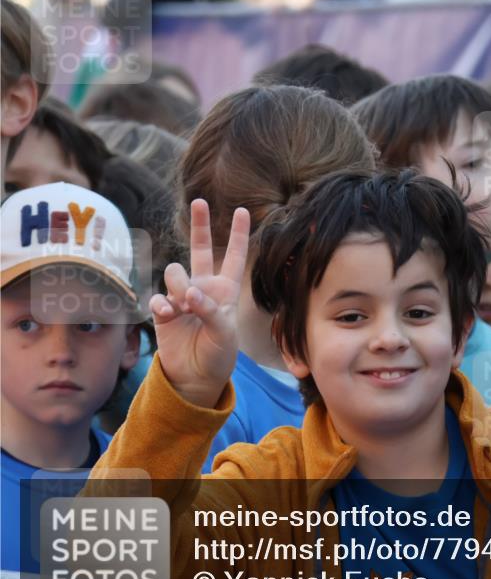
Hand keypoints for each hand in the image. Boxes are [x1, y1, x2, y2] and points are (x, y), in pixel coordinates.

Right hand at [149, 199, 249, 407]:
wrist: (195, 376)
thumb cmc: (218, 355)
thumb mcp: (224, 334)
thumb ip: (210, 311)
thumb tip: (190, 293)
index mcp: (226, 290)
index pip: (233, 256)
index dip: (238, 234)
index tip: (243, 210)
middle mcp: (203, 288)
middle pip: (199, 249)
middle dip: (200, 224)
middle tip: (200, 201)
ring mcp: (181, 297)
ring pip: (174, 272)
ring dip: (178, 285)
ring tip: (184, 307)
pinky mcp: (163, 310)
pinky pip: (158, 296)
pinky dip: (163, 304)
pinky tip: (169, 315)